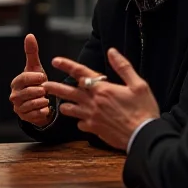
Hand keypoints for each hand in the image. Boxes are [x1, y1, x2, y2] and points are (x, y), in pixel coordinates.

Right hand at [9, 33, 51, 126]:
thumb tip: (30, 35)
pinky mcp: (25, 118)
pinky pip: (37, 114)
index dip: (36, 78)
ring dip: (43, 100)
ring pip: (34, 103)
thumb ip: (32, 52)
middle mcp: (14, 96)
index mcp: (16, 82)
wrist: (38, 101)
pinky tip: (45, 107)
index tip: (44, 77)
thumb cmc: (36, 82)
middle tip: (45, 90)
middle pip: (31, 92)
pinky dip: (44, 111)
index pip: (25, 78)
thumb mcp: (35, 67)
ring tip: (45, 98)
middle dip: (41, 90)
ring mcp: (18, 108)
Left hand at [41, 48, 159, 150]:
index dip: (67, 65)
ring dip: (64, 105)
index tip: (55, 61)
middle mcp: (94, 102)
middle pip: (68, 92)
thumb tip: (112, 51)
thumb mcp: (138, 85)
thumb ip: (123, 67)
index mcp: (103, 89)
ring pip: (70, 110)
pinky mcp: (94, 129)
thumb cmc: (144, 110)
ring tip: (60, 104)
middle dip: (54, 88)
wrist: (143, 136)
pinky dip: (80, 121)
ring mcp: (92, 117)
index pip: (81, 72)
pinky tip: (81, 121)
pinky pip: (80, 124)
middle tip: (43, 85)